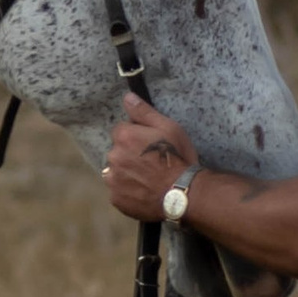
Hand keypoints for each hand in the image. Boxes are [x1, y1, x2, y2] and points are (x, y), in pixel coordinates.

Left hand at [101, 93, 200, 220]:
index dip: (136, 137)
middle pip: (117, 151)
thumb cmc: (178, 158)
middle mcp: (113, 157)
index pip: (121, 131)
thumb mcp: (168, 128)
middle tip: (151, 164)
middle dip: (130, 155)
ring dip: (127, 173)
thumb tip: (127, 97)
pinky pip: (119, 192)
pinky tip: (144, 191)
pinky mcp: (117, 199)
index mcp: (123, 137)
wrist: (184, 193)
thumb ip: (144, 112)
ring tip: (148, 179)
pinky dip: (128, 191)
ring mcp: (113, 180)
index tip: (150, 145)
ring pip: (116, 172)